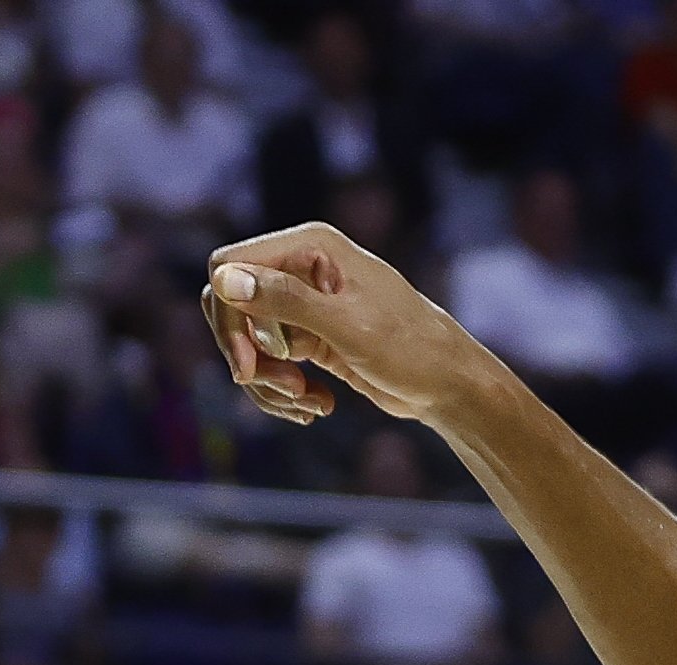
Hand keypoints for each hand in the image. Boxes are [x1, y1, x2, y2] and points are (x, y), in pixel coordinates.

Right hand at [201, 222, 495, 425]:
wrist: (451, 387)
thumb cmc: (412, 351)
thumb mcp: (348, 326)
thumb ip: (286, 301)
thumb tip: (225, 279)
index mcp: (311, 246)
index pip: (228, 267)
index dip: (229, 315)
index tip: (249, 364)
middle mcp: (302, 266)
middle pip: (230, 305)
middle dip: (248, 353)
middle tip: (285, 389)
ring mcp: (304, 303)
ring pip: (248, 339)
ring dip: (267, 379)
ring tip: (306, 402)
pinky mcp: (310, 337)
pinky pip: (269, 361)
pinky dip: (283, 389)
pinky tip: (317, 406)